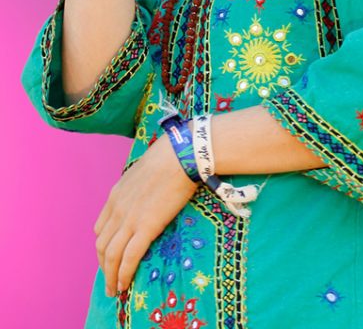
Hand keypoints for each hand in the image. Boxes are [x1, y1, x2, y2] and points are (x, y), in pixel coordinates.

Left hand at [93, 131, 198, 297]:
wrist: (179, 155)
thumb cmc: (168, 157)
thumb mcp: (142, 170)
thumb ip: (137, 185)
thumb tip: (147, 189)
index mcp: (115, 195)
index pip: (101, 227)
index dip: (103, 245)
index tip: (109, 255)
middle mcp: (117, 210)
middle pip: (102, 245)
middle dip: (103, 265)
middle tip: (110, 279)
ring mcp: (130, 220)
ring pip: (111, 255)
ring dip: (110, 276)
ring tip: (115, 289)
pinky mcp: (146, 227)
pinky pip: (129, 257)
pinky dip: (124, 274)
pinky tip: (125, 285)